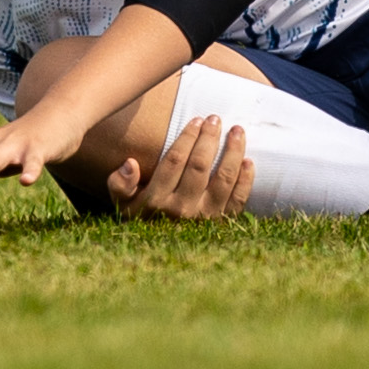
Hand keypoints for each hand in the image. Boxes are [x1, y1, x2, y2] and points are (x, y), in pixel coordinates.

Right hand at [109, 114, 257, 221]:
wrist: (161, 250)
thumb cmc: (142, 214)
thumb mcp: (122, 203)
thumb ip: (120, 184)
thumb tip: (130, 163)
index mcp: (156, 201)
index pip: (175, 161)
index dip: (187, 137)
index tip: (197, 119)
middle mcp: (181, 210)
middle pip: (200, 166)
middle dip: (210, 139)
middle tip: (215, 118)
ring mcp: (204, 218)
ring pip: (224, 180)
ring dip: (233, 153)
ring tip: (237, 131)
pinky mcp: (222, 224)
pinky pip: (238, 200)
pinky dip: (246, 180)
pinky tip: (248, 161)